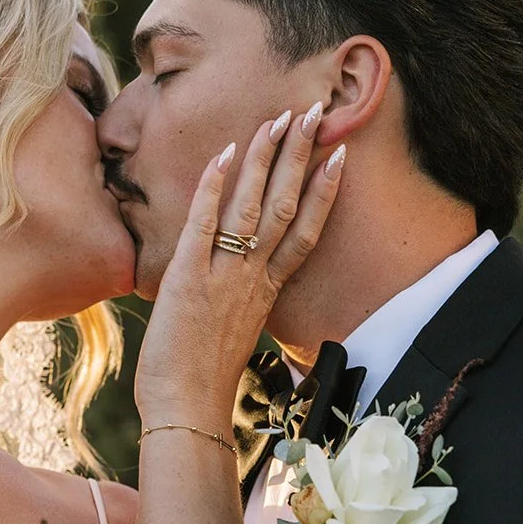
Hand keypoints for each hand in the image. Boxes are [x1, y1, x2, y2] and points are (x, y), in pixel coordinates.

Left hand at [135, 104, 344, 430]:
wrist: (185, 411)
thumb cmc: (202, 382)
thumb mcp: (233, 334)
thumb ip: (241, 301)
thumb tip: (238, 285)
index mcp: (267, 292)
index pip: (304, 232)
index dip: (323, 191)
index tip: (338, 155)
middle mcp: (253, 279)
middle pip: (286, 207)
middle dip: (300, 156)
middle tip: (312, 112)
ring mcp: (223, 276)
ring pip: (253, 207)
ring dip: (265, 160)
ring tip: (278, 119)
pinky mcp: (188, 278)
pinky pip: (205, 225)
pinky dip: (215, 189)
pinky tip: (224, 156)